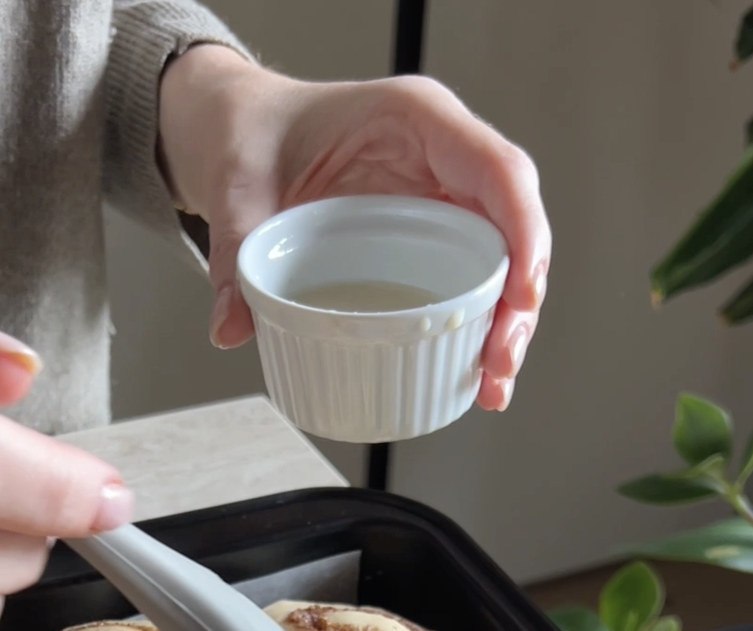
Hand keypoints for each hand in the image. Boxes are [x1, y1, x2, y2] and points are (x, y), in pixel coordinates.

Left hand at [159, 49, 549, 413]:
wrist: (246, 136)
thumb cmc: (257, 136)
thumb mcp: (239, 187)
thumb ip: (236, 251)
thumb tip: (230, 327)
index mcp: (416, 120)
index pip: (496, 170)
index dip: (522, 233)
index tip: (520, 297)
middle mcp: (444, 158)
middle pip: (511, 226)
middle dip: (518, 301)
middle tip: (498, 364)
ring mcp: (444, 198)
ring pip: (501, 260)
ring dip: (505, 326)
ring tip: (490, 388)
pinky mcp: (433, 237)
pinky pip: (473, 278)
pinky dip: (479, 327)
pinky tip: (474, 377)